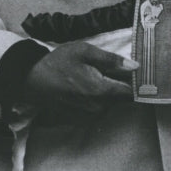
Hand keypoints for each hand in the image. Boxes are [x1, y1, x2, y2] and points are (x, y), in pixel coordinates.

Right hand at [21, 41, 138, 118]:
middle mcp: (98, 107)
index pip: (131, 92)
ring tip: (97, 76)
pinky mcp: (82, 119)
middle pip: (122, 98)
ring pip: (111, 103)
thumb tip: (136, 66)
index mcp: (101, 90)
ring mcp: (89, 115)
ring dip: (110, 92)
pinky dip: (99, 98)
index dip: (138, 81)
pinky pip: (100, 108)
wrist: (31, 80)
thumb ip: (112, 60)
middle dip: (122, 84)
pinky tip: (87, 86)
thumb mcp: (85, 52)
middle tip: (112, 70)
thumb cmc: (59, 62)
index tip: (139, 72)